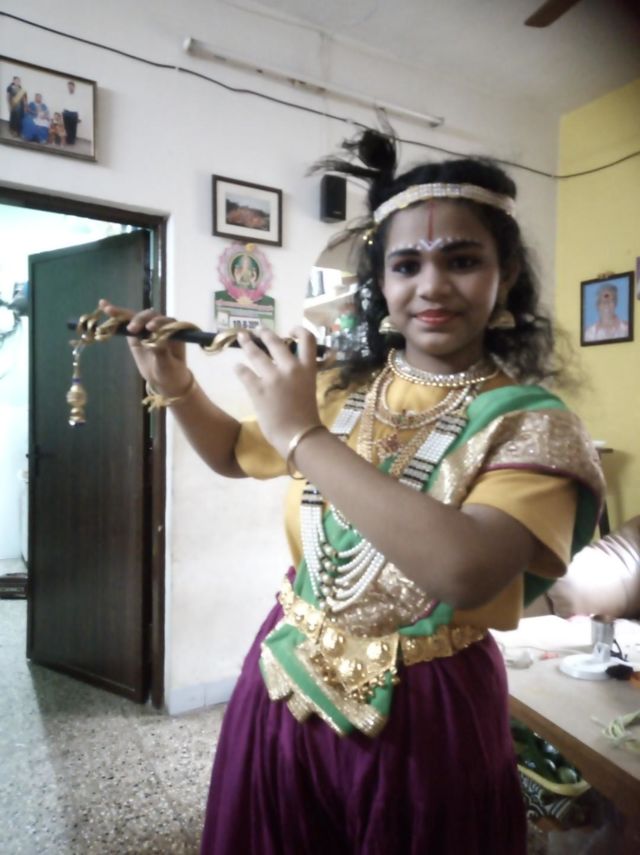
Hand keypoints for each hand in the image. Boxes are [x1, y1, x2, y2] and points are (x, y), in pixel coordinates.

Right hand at [98, 299, 191, 395]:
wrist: (164, 380)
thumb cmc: (170, 372)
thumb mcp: (167, 365)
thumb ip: (161, 353)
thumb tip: (152, 341)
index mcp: (174, 331)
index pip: (165, 322)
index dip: (158, 322)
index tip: (150, 328)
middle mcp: (161, 325)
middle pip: (150, 316)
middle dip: (140, 320)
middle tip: (132, 328)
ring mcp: (146, 328)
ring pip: (136, 317)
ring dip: (122, 313)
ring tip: (108, 310)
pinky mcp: (136, 333)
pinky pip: (126, 323)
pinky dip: (116, 315)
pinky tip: (103, 305)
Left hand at [234, 326, 322, 456]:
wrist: (299, 436)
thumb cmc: (306, 417)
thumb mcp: (308, 389)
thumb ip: (299, 376)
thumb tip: (286, 369)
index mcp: (308, 368)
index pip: (307, 339)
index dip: (298, 330)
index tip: (290, 331)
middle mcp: (290, 368)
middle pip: (275, 342)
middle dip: (264, 334)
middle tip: (258, 331)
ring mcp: (272, 377)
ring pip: (255, 353)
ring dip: (247, 344)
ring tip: (242, 337)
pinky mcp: (257, 389)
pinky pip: (244, 373)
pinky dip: (239, 369)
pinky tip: (236, 367)